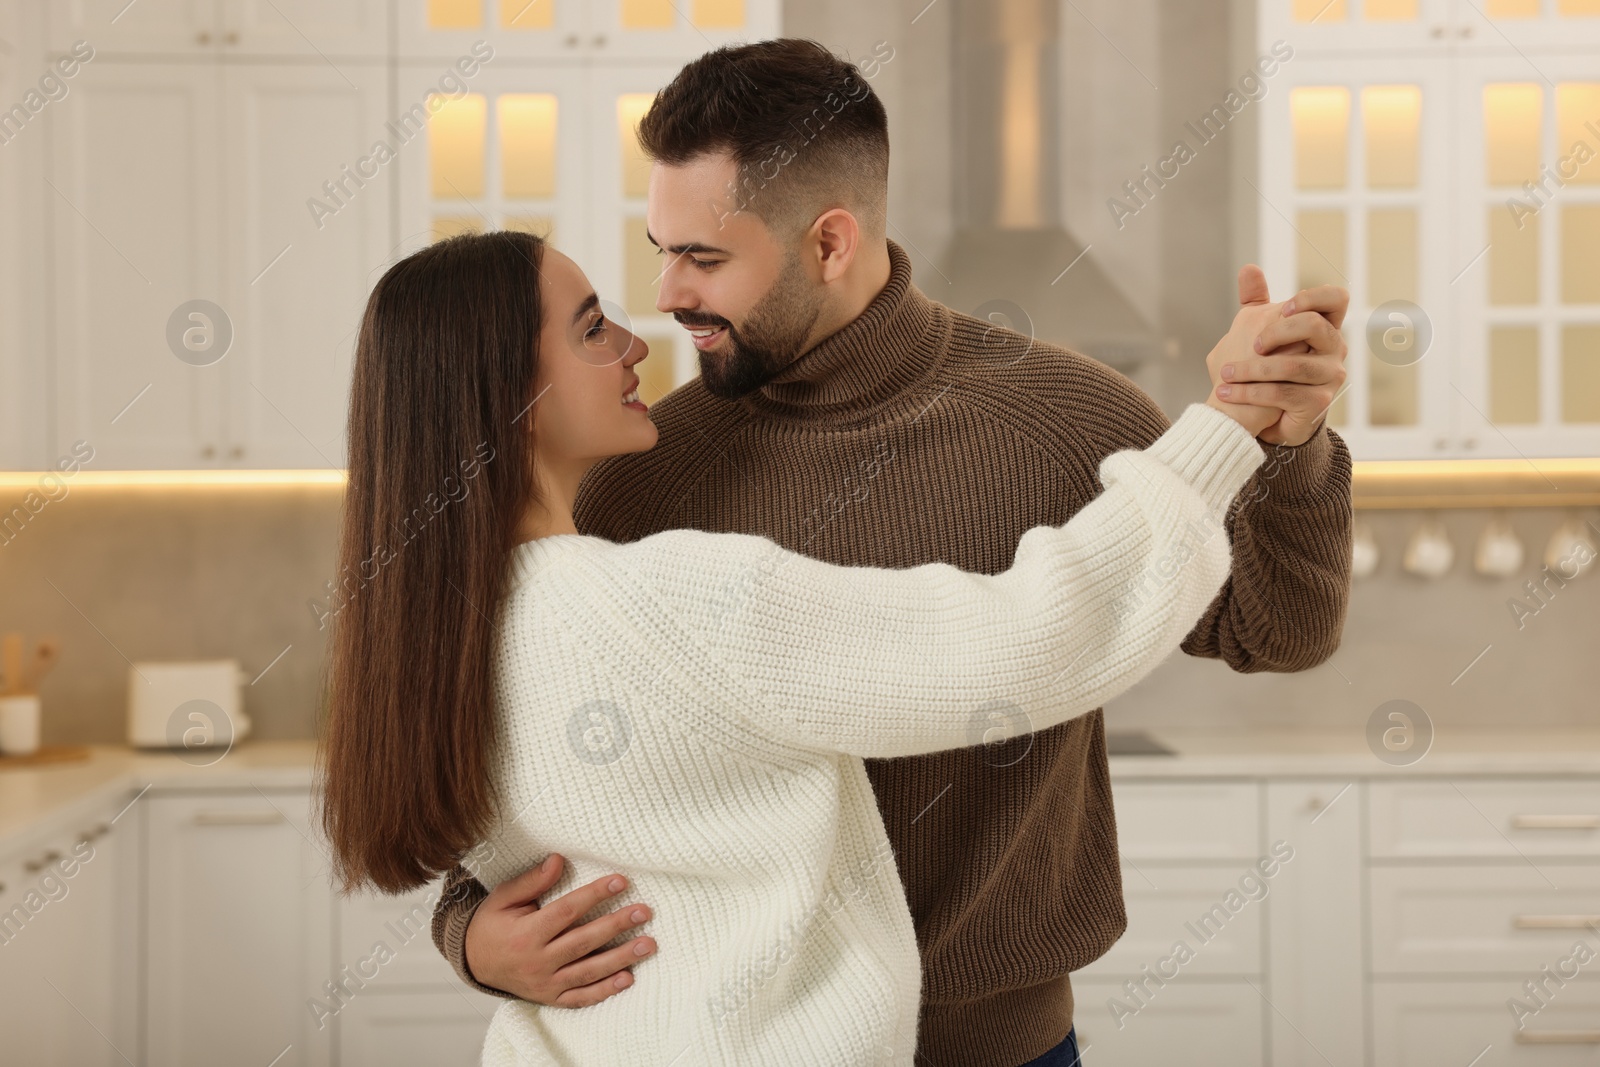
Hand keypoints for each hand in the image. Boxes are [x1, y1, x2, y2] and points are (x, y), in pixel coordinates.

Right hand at [463, 854, 656, 1005]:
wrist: (473, 962)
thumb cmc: (491, 924)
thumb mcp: (503, 898)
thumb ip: (531, 881)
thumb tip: (558, 860)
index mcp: (526, 933)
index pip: (567, 911)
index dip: (595, 895)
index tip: (620, 881)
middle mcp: (538, 961)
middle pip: (584, 941)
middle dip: (616, 925)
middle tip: (644, 911)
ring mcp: (545, 983)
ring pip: (589, 971)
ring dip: (621, 958)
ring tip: (648, 944)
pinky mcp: (550, 998)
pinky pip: (581, 997)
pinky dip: (605, 990)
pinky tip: (628, 978)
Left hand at [1210, 265, 1348, 445]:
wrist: (1264, 412)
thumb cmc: (1264, 367)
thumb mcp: (1258, 331)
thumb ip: (1256, 301)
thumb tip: (1248, 268)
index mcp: (1323, 325)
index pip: (1337, 298)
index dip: (1312, 298)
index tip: (1282, 308)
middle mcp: (1334, 348)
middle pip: (1315, 327)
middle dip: (1278, 332)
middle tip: (1254, 345)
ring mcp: (1330, 376)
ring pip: (1293, 365)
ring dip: (1252, 369)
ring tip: (1225, 373)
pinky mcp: (1318, 402)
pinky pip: (1282, 393)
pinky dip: (1249, 392)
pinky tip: (1225, 392)